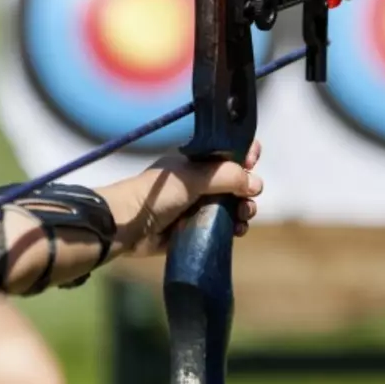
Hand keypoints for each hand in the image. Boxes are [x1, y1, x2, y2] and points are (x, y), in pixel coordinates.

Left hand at [101, 140, 263, 255]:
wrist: (129, 226)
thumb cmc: (158, 194)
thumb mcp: (193, 177)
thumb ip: (226, 176)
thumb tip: (255, 184)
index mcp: (195, 162)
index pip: (227, 153)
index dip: (244, 155)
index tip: (254, 160)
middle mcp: (199, 182)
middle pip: (235, 182)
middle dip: (248, 188)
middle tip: (249, 196)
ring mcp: (198, 206)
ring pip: (232, 206)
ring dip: (244, 210)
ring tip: (243, 216)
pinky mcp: (196, 229)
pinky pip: (223, 227)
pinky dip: (234, 228)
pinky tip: (238, 230)